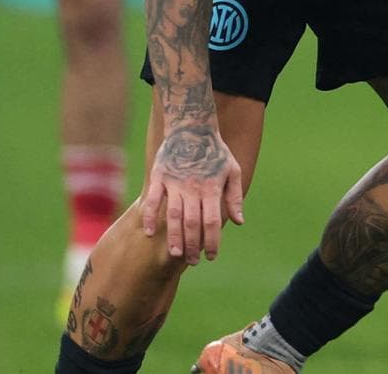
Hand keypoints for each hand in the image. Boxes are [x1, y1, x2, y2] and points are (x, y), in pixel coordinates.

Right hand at [139, 119, 244, 262]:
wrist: (192, 127)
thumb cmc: (215, 152)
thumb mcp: (233, 171)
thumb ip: (235, 197)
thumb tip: (239, 221)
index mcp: (212, 188)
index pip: (212, 221)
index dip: (212, 241)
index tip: (211, 256)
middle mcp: (193, 188)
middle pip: (192, 223)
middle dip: (192, 246)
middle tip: (193, 261)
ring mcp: (174, 182)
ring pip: (173, 216)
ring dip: (173, 237)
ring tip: (174, 255)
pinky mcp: (158, 177)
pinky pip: (151, 200)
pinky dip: (149, 217)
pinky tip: (149, 232)